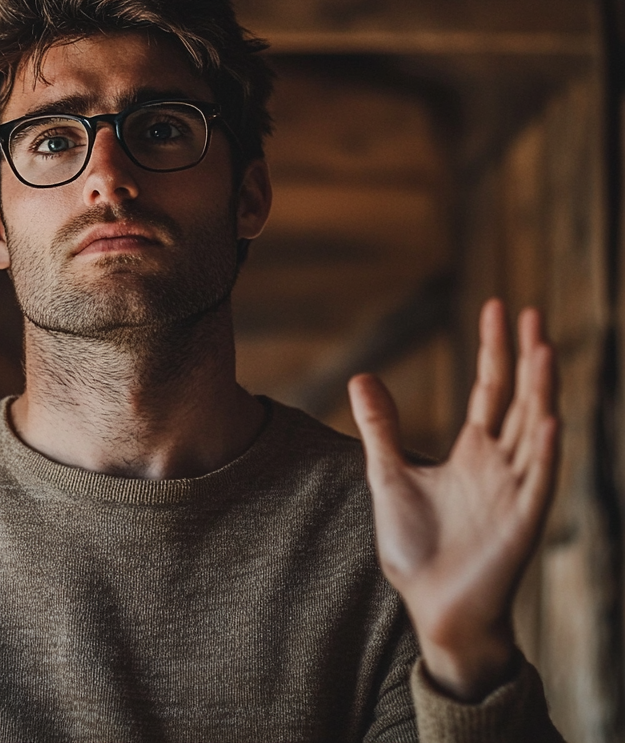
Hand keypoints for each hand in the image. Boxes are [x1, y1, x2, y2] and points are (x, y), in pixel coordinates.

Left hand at [349, 299, 558, 701]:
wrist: (432, 606)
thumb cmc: (417, 546)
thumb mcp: (388, 474)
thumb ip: (381, 426)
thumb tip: (362, 375)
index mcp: (473, 452)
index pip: (489, 388)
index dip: (494, 349)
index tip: (499, 306)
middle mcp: (501, 465)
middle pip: (519, 399)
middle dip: (525, 357)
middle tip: (531, 313)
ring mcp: (516, 491)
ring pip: (535, 430)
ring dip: (541, 390)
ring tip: (543, 348)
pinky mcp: (522, 522)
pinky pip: (539, 479)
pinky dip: (545, 449)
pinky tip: (550, 418)